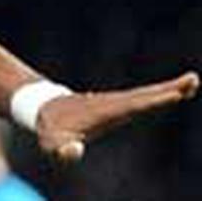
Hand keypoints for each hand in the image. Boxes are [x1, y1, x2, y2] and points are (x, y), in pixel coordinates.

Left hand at [37, 71, 198, 162]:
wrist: (43, 110)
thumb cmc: (50, 131)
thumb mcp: (51, 144)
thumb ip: (61, 151)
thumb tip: (74, 150)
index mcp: (104, 111)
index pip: (132, 105)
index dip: (152, 101)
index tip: (174, 94)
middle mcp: (113, 103)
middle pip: (145, 96)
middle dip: (169, 90)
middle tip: (193, 80)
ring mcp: (116, 102)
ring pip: (147, 95)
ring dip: (170, 90)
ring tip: (192, 82)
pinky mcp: (118, 105)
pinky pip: (144, 98)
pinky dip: (161, 94)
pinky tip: (174, 93)